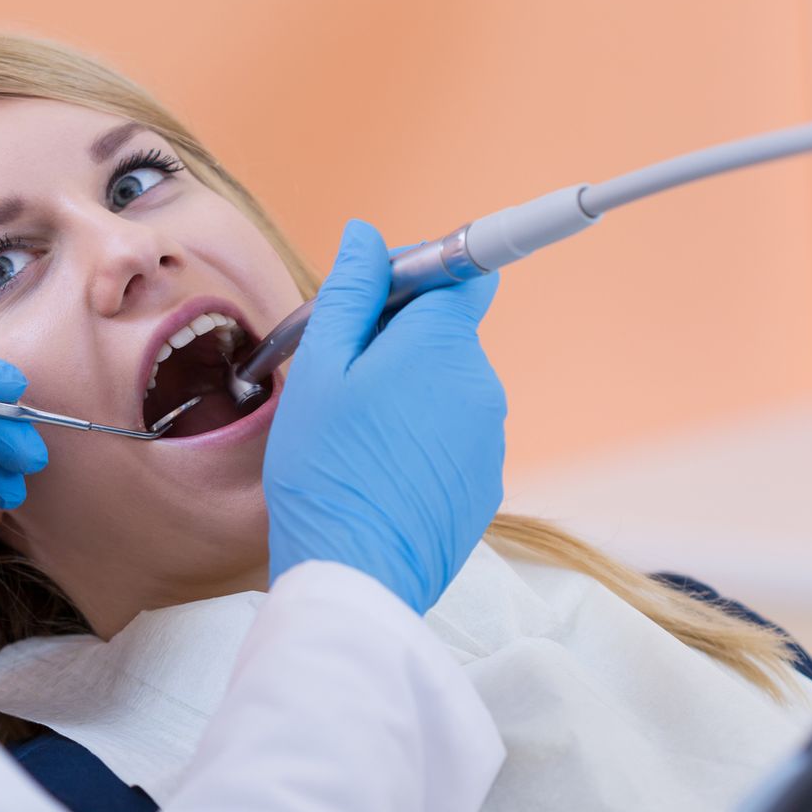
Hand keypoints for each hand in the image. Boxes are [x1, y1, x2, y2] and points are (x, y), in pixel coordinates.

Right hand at [264, 220, 506, 612]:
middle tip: (341, 378)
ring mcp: (490, 438)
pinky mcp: (486, 482)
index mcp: (442, 343)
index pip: (463, 273)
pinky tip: (379, 471)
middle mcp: (482, 384)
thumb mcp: (321, 368)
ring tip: (355, 436)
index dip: (416, 276)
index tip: (376, 298)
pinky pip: (454, 437)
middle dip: (400, 341)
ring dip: (409, 394)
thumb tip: (369, 237)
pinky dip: (422, 441)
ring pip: (448, 388)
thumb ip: (352, 293)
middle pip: (448, 333)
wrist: (356, 574)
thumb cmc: (326, 469)